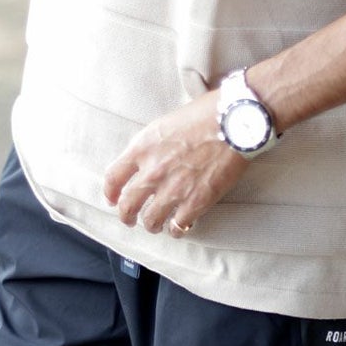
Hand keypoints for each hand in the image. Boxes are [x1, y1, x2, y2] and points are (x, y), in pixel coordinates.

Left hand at [103, 90, 248, 236]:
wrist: (235, 122)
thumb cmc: (205, 115)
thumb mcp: (164, 125)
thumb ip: (150, 147)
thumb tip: (144, 162)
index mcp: (142, 149)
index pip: (113, 177)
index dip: (110, 193)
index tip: (112, 200)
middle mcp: (153, 172)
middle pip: (127, 205)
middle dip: (126, 216)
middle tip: (130, 220)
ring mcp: (173, 190)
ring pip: (150, 221)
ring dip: (151, 225)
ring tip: (156, 225)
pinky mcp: (195, 202)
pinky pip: (178, 226)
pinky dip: (176, 230)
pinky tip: (179, 227)